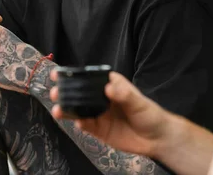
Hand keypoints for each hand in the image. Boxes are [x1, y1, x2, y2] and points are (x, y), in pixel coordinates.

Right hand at [50, 71, 172, 157]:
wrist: (156, 139)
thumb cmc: (150, 114)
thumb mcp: (138, 102)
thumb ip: (124, 95)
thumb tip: (108, 88)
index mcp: (110, 85)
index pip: (90, 78)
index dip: (75, 75)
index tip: (61, 74)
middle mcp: (101, 98)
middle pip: (80, 93)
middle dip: (66, 92)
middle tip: (56, 92)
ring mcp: (99, 114)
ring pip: (79, 109)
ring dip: (67, 108)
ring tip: (57, 109)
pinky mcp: (99, 129)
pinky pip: (85, 125)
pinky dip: (79, 123)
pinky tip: (77, 122)